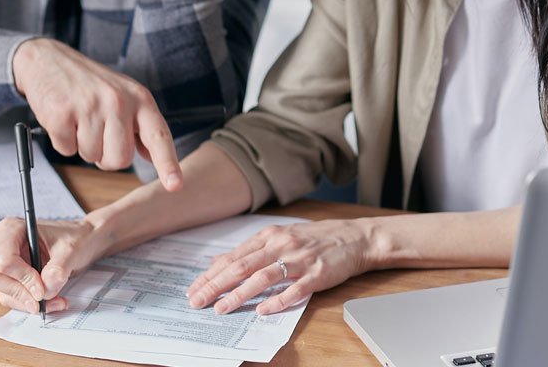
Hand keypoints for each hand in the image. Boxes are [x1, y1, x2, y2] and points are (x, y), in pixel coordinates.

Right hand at [0, 216, 110, 312]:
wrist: (81, 243)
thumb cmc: (75, 238)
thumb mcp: (71, 250)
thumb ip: (58, 269)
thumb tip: (45, 290)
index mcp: (12, 229)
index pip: (4, 260)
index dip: (22, 278)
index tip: (42, 289)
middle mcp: (1, 244)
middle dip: (20, 293)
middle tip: (43, 300)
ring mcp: (2, 261)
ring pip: (2, 291)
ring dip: (27, 302)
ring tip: (55, 301)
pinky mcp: (9, 277)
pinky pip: (11, 297)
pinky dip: (29, 303)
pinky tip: (50, 301)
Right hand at [12, 38, 181, 189]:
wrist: (48, 59)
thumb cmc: (89, 82)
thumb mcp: (124, 95)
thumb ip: (139, 125)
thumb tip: (152, 156)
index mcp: (139, 98)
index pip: (158, 135)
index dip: (168, 163)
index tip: (175, 185)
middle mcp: (118, 101)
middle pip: (120, 159)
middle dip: (106, 156)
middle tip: (97, 133)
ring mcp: (90, 106)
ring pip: (91, 157)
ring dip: (83, 146)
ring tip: (79, 119)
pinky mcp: (62, 113)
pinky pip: (66, 151)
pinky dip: (63, 141)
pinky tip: (64, 118)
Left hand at [186, 219, 375, 315]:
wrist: (355, 237)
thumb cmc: (315, 239)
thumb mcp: (279, 237)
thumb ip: (249, 250)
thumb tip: (218, 262)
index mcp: (269, 236)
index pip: (233, 258)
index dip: (211, 275)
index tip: (193, 289)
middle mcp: (281, 245)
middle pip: (241, 267)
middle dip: (216, 285)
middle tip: (197, 301)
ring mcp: (299, 259)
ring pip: (263, 277)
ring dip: (239, 294)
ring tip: (222, 308)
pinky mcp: (317, 274)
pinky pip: (295, 289)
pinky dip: (277, 300)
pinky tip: (263, 311)